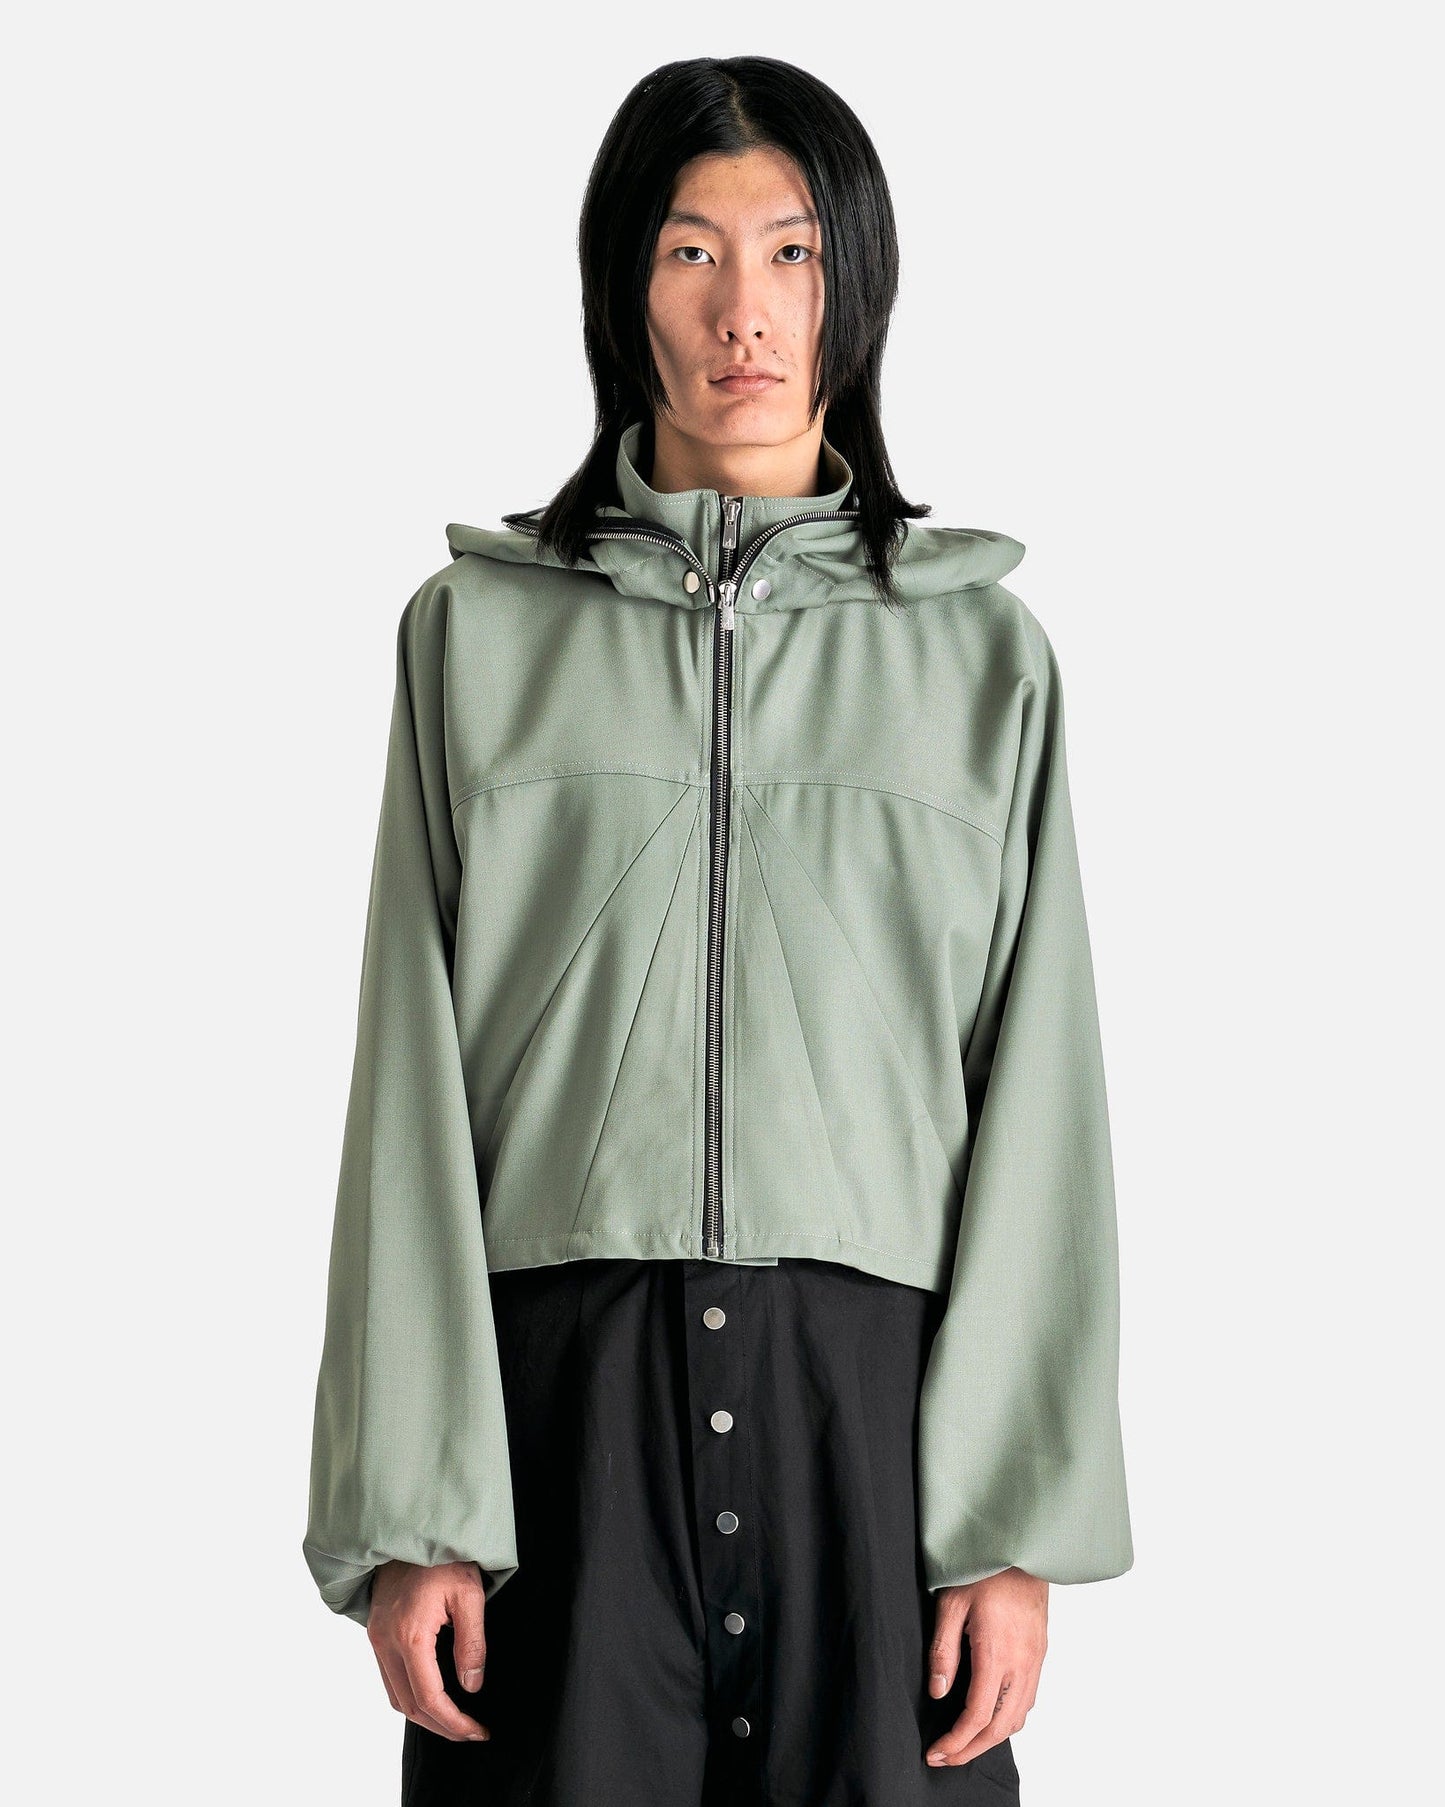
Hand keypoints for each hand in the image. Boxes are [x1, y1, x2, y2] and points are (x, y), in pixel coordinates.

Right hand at [367, 1559, 490, 1741]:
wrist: (410, 1531)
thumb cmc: (444, 1558)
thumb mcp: (469, 1595)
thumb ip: (472, 1644)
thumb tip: (471, 1687)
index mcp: (410, 1635)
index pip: (429, 1698)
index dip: (454, 1722)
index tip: (478, 1731)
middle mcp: (386, 1642)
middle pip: (410, 1706)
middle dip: (442, 1727)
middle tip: (471, 1732)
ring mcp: (376, 1639)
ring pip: (395, 1697)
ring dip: (424, 1715)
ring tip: (455, 1721)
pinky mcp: (375, 1634)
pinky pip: (389, 1679)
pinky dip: (410, 1696)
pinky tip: (433, 1696)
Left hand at [923, 1567, 1046, 1767]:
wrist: (1022, 1547)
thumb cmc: (984, 1568)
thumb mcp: (951, 1603)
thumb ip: (943, 1651)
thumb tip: (938, 1692)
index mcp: (996, 1653)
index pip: (977, 1716)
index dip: (956, 1742)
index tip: (936, 1753)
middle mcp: (1022, 1663)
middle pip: (1000, 1727)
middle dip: (972, 1750)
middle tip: (946, 1758)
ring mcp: (1035, 1659)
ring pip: (1018, 1717)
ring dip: (992, 1737)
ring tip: (965, 1741)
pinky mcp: (1040, 1653)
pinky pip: (1028, 1699)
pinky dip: (1008, 1717)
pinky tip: (990, 1713)